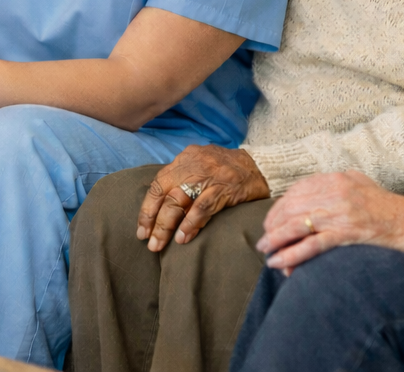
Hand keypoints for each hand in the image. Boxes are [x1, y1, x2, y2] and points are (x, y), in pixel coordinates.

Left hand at [138, 145, 269, 251]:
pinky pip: (202, 207)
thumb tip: (162, 204)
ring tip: (160, 244)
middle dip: (154, 220)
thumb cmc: (228, 170)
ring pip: (178, 201)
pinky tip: (184, 238)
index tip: (142, 228)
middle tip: (149, 241)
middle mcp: (193, 166)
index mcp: (184, 160)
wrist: (261, 165)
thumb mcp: (201, 165)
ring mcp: (208, 177)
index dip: (147, 208)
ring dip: (167, 226)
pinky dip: (190, 223)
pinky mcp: (225, 188)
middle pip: (165, 194)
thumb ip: (182, 178)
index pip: (158, 184)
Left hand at [255, 171, 403, 271]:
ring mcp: (340, 212)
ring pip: (296, 226)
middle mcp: (334, 191)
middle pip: (291, 209)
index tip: (271, 222)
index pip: (295, 192)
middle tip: (264, 241)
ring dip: (276, 241)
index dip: (279, 209)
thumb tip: (310, 192)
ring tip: (266, 253)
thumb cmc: (388, 206)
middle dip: (273, 227)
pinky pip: (312, 245)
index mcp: (334, 178)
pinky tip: (280, 264)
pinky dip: (292, 255)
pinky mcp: (348, 232)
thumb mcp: (359, 182)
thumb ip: (335, 182)